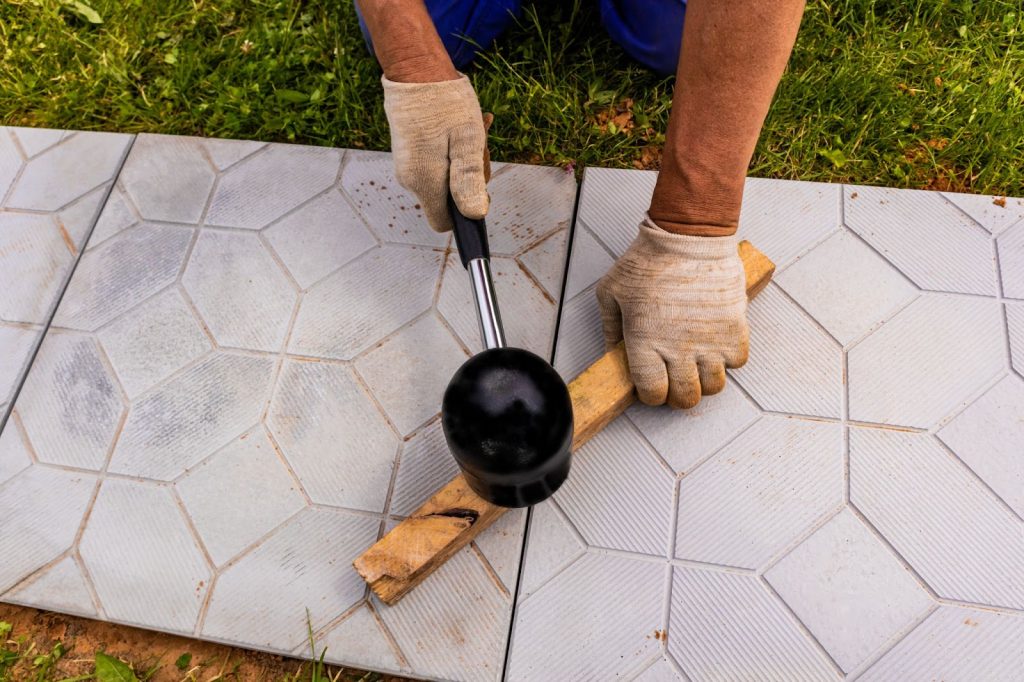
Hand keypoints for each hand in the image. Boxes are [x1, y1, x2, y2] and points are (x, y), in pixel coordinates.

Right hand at [382, 74, 489, 232]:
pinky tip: (463, 128)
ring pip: (445, 179)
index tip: (478, 186)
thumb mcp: (467, 142)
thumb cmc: (444, 103)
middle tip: (477, 147)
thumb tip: (475, 215)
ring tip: (473, 129)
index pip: (444, 223)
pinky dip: (453, 150)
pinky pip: (437, 163)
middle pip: (448, 200)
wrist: (415, 70)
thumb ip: (469, 181)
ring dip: (464, 160)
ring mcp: (408, 167)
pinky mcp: (410, 154)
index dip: (465, 212)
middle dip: (469, 179)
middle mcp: (411, 180)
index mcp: (424, 182)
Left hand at [596, 217, 748, 407]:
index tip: (652, 384)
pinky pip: (737, 363)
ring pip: (713, 386)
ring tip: (696, 363)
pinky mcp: (734, 329)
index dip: (652, 395)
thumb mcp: (611, 292)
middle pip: (685, 398)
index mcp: (644, 343)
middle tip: (675, 379)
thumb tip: (612, 352)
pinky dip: (728, 360)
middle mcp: (678, 349)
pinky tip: (715, 345)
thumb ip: (609, 327)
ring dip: (704, 379)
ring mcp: (709, 342)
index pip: (653, 393)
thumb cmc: (648, 261)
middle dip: (678, 395)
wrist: (688, 237)